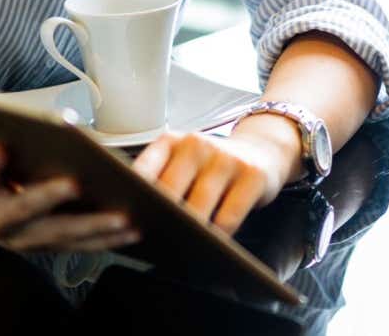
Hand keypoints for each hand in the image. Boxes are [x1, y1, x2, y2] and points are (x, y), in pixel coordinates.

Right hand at [0, 144, 138, 253]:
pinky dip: (109, 239)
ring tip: (123, 215)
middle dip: (48, 196)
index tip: (1, 147)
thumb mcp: (6, 153)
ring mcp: (25, 239)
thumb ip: (22, 137)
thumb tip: (71, 120)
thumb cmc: (10, 169)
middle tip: (74, 183)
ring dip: (93, 226)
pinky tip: (135, 229)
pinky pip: (82, 246)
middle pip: (23, 209)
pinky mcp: (52, 248)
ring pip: (59, 234)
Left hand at [131, 130, 290, 234]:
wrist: (262, 151)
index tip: (127, 222)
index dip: (131, 199)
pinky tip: (214, 241)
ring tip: (183, 247)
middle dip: (161, 222)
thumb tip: (132, 223)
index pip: (142, 170)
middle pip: (169, 193)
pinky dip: (218, 235)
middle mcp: (196, 145)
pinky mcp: (252, 175)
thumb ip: (160, 181)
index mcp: (171, 142)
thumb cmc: (212, 166)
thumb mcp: (183, 162)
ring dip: (190, 233)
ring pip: (199, 208)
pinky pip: (228, 218)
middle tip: (156, 243)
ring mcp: (225, 158)